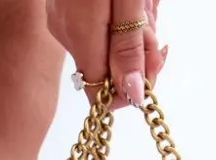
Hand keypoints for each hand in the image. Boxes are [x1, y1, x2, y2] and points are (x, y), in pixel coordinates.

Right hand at [46, 0, 166, 108]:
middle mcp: (66, 36)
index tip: (153, 58)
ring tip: (139, 1)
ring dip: (131, 31)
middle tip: (149, 17)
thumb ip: (129, 45)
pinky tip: (127, 1)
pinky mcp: (65, 12)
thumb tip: (133, 94)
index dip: (131, 85)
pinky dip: (118, 21)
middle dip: (137, 51)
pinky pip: (97, 31)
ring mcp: (62, 24)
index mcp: (81, 35)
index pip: (102, 95)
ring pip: (104, 50)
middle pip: (107, 71)